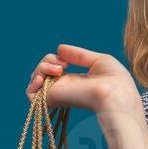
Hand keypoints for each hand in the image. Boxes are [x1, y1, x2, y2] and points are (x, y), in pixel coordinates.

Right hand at [24, 43, 138, 113]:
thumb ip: (79, 55)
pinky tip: (44, 77)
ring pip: (35, 80)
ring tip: (58, 69)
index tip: (66, 60)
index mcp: (76, 81)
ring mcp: (58, 94)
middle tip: (62, 64)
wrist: (117, 93)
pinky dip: (32, 83)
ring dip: (40, 68)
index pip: (55, 71)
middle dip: (46, 61)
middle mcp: (65, 89)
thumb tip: (59, 49)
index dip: (54, 60)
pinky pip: (31, 94)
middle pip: (42, 73)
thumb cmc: (116, 80)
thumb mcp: (98, 60)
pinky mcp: (52, 100)